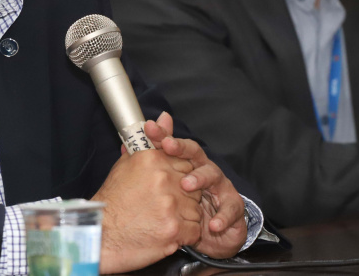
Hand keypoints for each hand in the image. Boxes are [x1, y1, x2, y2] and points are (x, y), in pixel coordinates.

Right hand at [91, 147, 202, 272]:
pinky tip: (166, 232)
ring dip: (184, 216)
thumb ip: (151, 141)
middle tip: (161, 205)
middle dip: (182, 196)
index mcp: (151, 159)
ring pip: (196, 208)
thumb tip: (165, 118)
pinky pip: (195, 229)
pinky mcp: (175, 228)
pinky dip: (185, 234)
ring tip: (160, 219)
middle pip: (192, 185)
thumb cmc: (114, 201)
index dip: (178, 177)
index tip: (166, 186)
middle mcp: (163, 178)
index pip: (184, 161)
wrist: (102, 234)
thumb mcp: (128, 164)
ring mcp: (170, 204)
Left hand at [145, 112, 247, 257]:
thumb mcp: (165, 186)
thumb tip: (126, 144)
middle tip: (167, 146)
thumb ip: (148, 165)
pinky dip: (222, 217)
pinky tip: (212, 224)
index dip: (162, 135)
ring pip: (212, 175)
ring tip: (186, 184)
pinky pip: (230, 209)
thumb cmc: (186, 205)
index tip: (149, 128)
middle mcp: (204, 169)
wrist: (214, 231)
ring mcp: (220, 186)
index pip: (174, 144)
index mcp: (187, 163)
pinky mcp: (232, 206)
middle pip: (194, 152)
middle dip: (181, 148)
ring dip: (200, 177)